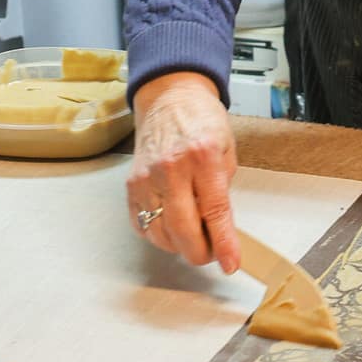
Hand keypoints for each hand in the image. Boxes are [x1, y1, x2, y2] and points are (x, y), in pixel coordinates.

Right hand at [126, 70, 241, 272]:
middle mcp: (170, 168)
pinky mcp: (131, 186)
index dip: (224, 243)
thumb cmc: (202, 121)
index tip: (230, 263)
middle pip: (183, 229)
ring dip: (179, 245)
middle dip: (199, 252)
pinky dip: (159, 235)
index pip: (215, 211)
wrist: (169, 98)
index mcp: (202, 156)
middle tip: (211, 253)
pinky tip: (172, 228)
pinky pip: (143, 225)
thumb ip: (222, 189)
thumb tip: (221, 228)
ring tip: (194, 238)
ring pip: (160, 233)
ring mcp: (146, 178)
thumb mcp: (226, 150)